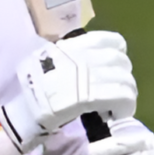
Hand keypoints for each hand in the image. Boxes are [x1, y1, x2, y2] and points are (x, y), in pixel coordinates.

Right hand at [0, 31, 136, 151]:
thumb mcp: (48, 60)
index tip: (117, 64)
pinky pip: (120, 97)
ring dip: (128, 94)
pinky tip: (119, 113)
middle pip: (120, 62)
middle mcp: (83, 57)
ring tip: (121, 105)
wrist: (25, 110)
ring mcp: (87, 76)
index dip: (119, 52)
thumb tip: (91, 59)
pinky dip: (125, 105)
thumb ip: (70, 56)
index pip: (110, 41)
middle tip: (120, 90)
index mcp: (73, 46)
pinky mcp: (91, 96)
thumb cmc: (33, 88)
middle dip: (124, 77)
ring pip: (124, 81)